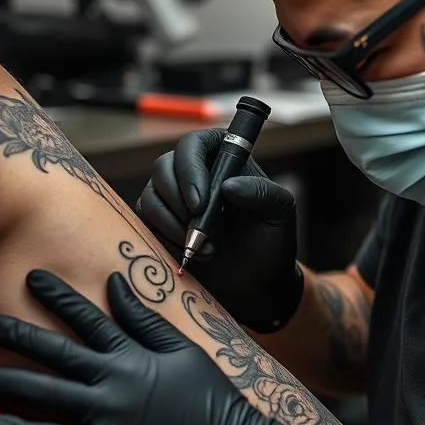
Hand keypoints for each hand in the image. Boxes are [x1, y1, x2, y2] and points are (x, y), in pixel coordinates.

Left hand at [0, 270, 309, 424]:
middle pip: (51, 373)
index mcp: (130, 363)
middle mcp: (113, 397)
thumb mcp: (180, 350)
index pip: (86, 322)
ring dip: (8, 424)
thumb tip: (115, 283)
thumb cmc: (210, 398)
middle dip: (12, 356)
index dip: (57, 298)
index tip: (31, 279)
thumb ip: (143, 320)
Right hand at [136, 128, 302, 332]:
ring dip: (173, 225)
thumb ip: (262, 193)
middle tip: (199, 230)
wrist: (256, 281)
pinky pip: (145, 221)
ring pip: (150, 195)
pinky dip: (165, 238)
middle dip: (177, 202)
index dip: (189, 169)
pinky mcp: (160, 221)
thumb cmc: (270, 240)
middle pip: (163, 167)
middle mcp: (193, 171)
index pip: (193, 144)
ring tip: (206, 249)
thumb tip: (228, 186)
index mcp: (223, 157)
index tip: (200, 203)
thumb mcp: (280, 213)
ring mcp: (173, 196)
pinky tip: (191, 253)